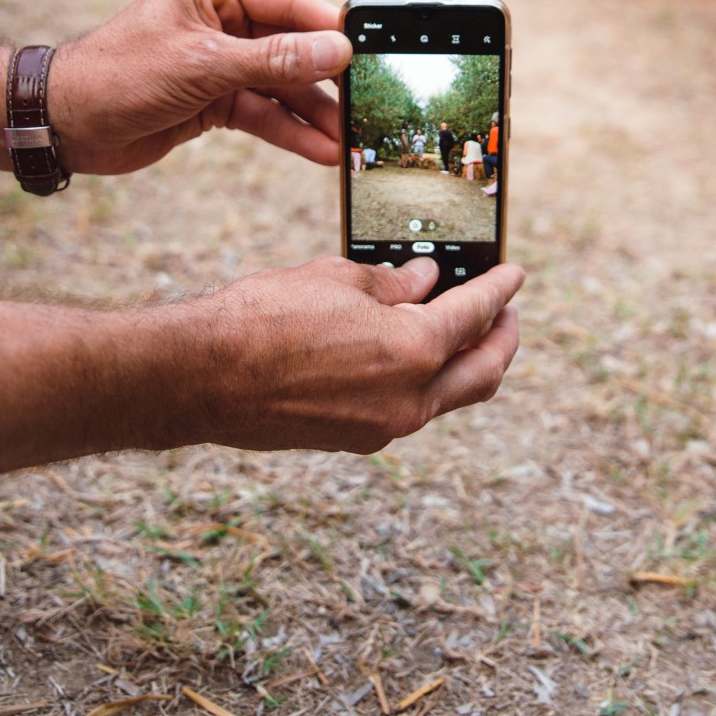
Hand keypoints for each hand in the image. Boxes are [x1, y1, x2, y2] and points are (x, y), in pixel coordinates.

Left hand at [49, 0, 351, 173]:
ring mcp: (218, 60)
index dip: (330, 31)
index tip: (368, 56)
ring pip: (281, 84)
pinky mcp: (213, 98)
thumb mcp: (203, 65)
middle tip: (365, 105)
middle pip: (292, 45)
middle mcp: (220, 17)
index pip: (289, 2)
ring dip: (312, 113)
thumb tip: (335, 50)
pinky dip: (288, 130)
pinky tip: (318, 150)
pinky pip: (262, 111)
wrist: (67, 124)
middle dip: (327, 80)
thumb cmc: (120, 75)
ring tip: (348, 142)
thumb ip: (274, 59)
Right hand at [158, 258, 524, 452]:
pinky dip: (424, 381)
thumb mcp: (335, 280)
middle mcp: (410, 398)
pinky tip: (409, 354)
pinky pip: (409, 408)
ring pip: (448, 397)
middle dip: (502, 339)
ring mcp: (384, 427)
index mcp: (414, 351)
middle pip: (482, 372)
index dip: (499, 290)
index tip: (512, 275)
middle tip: (506, 313)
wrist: (202, 378)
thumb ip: (392, 284)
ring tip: (464, 332)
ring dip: (464, 364)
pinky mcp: (355, 439)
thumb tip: (425, 282)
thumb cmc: (262, 318)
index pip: (476, 314)